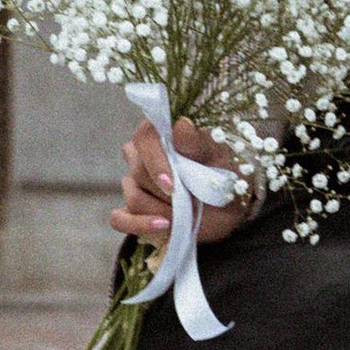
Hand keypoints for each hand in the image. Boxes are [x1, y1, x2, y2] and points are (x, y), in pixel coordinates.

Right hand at [111, 120, 248, 251]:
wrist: (230, 203)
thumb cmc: (224, 171)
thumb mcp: (219, 157)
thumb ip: (198, 143)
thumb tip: (182, 124)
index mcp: (162, 133)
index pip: (144, 138)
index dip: (155, 162)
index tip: (172, 185)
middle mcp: (143, 156)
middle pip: (138, 172)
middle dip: (166, 192)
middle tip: (193, 202)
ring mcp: (135, 184)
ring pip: (133, 197)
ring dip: (162, 210)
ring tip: (188, 214)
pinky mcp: (133, 210)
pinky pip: (119, 219)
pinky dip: (138, 224)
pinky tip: (162, 226)